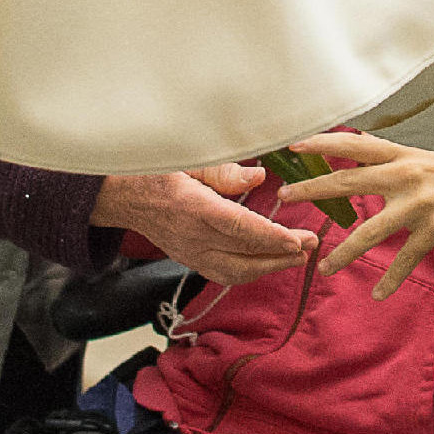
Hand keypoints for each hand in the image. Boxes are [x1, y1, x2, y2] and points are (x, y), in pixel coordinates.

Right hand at [90, 167, 316, 285]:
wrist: (122, 196)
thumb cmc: (155, 171)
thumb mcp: (187, 159)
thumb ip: (222, 172)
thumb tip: (258, 178)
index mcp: (192, 207)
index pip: (238, 228)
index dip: (270, 237)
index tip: (297, 240)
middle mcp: (192, 236)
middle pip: (244, 255)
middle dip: (282, 253)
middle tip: (311, 244)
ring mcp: (190, 253)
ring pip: (236, 272)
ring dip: (270, 267)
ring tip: (298, 257)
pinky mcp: (190, 260)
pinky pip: (225, 274)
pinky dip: (251, 272)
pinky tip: (270, 262)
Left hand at [273, 132, 433, 295]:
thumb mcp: (420, 157)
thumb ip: (387, 158)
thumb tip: (350, 151)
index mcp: (401, 155)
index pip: (354, 145)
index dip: (322, 142)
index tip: (293, 143)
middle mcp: (406, 176)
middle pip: (349, 182)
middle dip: (313, 189)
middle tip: (285, 196)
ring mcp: (419, 205)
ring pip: (370, 231)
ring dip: (344, 252)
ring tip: (324, 267)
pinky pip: (405, 259)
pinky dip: (391, 279)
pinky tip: (378, 293)